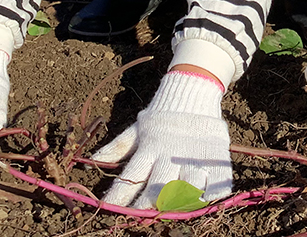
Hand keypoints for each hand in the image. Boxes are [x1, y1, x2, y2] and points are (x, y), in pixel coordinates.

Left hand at [93, 71, 231, 207]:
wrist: (190, 90)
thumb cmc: (161, 116)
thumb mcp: (137, 130)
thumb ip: (117, 147)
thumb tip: (89, 160)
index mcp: (149, 149)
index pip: (131, 177)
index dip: (119, 196)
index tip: (109, 209)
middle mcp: (169, 156)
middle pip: (157, 189)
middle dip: (147, 206)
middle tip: (141, 216)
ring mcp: (192, 156)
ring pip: (186, 188)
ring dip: (179, 201)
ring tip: (172, 208)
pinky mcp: (213, 153)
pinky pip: (217, 179)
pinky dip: (213, 192)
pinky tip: (205, 200)